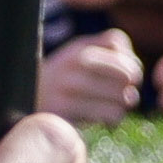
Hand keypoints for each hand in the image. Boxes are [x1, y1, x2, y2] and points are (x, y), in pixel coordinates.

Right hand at [38, 30, 158, 126]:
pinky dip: (112, 120)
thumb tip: (135, 75)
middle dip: (130, 87)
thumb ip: (111, 55)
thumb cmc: (66, 86)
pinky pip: (110, 115)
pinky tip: (101, 120)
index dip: (129, 61)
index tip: (122, 76)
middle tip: (121, 97)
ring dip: (122, 107)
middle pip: (128, 72)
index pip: (117, 41)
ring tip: (109, 109)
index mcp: (77, 47)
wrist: (27, 107)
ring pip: (124, 97)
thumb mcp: (82, 60)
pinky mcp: (66, 111)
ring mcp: (67, 86)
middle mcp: (71, 62)